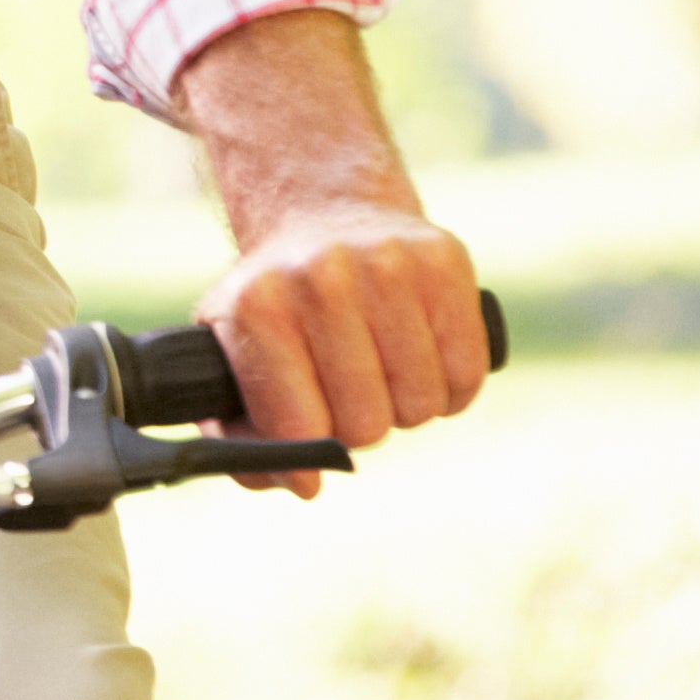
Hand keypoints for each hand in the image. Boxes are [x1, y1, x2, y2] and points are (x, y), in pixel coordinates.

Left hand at [176, 10, 490, 494]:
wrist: (324, 215)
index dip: (309, 449)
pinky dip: (451, 387)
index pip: (300, 427)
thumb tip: (303, 484)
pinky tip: (421, 360)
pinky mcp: (444, 260)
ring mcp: (386, 264)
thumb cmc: (276, 308)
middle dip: (359, 426)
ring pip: (422, 404)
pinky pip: (468, 372)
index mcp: (256, 307)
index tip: (312, 434)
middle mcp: (319, 278)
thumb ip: (241, 438)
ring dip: (406, 407)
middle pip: (367, 424)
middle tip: (347, 393)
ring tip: (381, 372)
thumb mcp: (232, 358)